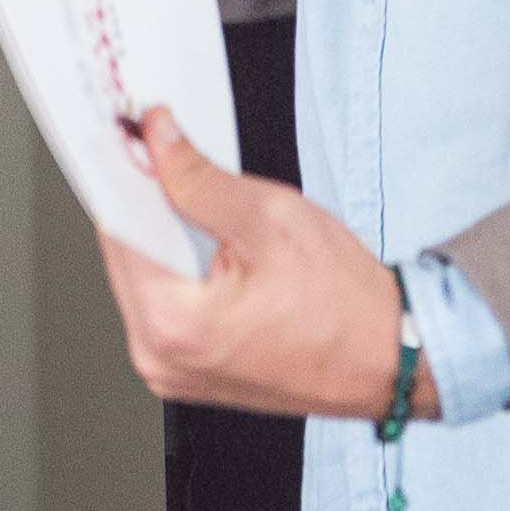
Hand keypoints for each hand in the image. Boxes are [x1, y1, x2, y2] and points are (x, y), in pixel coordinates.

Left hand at [95, 112, 419, 420]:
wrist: (391, 358)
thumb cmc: (346, 304)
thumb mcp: (270, 218)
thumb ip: (198, 177)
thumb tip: (155, 142)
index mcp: (171, 325)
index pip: (118, 229)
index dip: (126, 175)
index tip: (127, 139)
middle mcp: (159, 357)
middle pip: (127, 256)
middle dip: (150, 204)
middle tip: (171, 158)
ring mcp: (172, 371)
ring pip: (146, 278)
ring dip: (168, 236)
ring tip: (207, 210)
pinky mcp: (190, 372)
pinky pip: (168, 306)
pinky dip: (183, 270)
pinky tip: (214, 248)